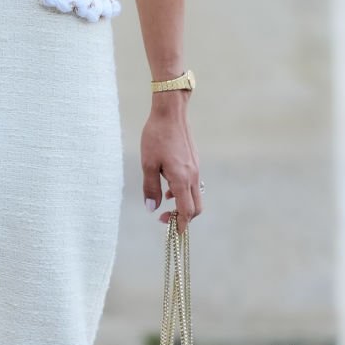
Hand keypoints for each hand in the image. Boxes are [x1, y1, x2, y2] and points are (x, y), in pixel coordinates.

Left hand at [141, 96, 201, 234]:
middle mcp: (193, 176)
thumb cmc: (156, 136)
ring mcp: (195, 169)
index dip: (180, 224)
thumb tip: (152, 208)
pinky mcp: (194, 162)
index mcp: (181, 179)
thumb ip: (150, 188)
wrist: (170, 113)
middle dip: (183, 218)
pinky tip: (168, 185)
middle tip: (165, 219)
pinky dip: (183, 192)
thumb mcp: (147, 164)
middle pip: (196, 208)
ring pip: (195, 196)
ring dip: (183, 204)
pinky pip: (193, 184)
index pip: (187, 210)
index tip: (172, 232)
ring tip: (164, 202)